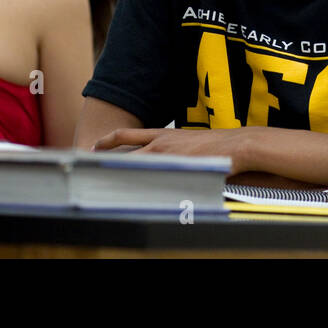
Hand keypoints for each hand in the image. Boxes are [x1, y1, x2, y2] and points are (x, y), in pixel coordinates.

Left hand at [93, 127, 253, 174]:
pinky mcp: (176, 167)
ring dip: (118, 173)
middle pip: (124, 151)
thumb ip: (174, 149)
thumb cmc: (219, 146)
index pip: (127, 135)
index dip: (108, 141)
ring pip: (134, 164)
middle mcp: (161, 143)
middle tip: (89, 167)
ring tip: (101, 181)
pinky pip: (151, 178)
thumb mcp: (190, 143)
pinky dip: (138, 184)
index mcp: (163, 134)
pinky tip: (129, 192)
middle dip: (105, 159)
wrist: (238, 145)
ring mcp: (168, 156)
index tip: (94, 147)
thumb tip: (166, 160)